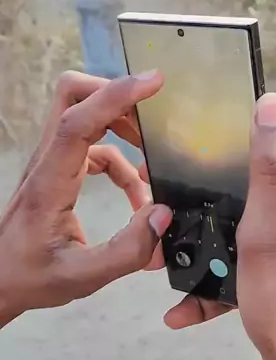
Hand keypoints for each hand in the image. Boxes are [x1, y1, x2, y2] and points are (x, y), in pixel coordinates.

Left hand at [0, 70, 171, 327]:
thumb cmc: (30, 277)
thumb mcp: (82, 277)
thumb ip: (127, 251)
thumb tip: (162, 214)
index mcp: (50, 182)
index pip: (79, 120)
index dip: (116, 95)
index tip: (152, 83)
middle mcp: (47, 162)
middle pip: (72, 94)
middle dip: (116, 94)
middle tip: (150, 117)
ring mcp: (51, 162)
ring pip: (84, 113)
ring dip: (121, 124)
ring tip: (151, 158)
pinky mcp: (58, 170)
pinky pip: (92, 145)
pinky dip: (120, 159)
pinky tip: (136, 190)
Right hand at [163, 93, 275, 359]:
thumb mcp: (269, 227)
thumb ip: (270, 166)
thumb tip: (272, 100)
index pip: (243, 165)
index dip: (201, 173)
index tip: (162, 185)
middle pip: (229, 205)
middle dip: (193, 225)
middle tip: (158, 243)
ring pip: (227, 241)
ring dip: (197, 260)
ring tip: (165, 276)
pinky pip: (235, 272)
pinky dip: (210, 290)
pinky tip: (181, 312)